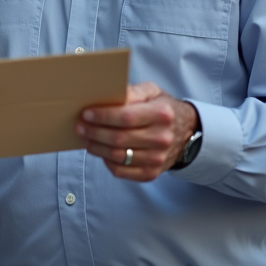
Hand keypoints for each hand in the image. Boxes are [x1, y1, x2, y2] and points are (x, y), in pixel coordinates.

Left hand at [76, 82, 199, 181]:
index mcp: (162, 114)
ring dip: (96, 148)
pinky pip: (122, 171)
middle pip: (119, 138)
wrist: (186, 133)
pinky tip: (100, 151)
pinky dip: (106, 162)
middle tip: (79, 127)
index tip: (86, 114)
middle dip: (94, 132)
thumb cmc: (162, 109)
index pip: (126, 117)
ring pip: (118, 156)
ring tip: (85, 138)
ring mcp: (158, 158)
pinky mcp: (152, 173)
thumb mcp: (152, 92)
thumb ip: (132, 92)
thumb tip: (109, 95)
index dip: (103, 116)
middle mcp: (162, 138)